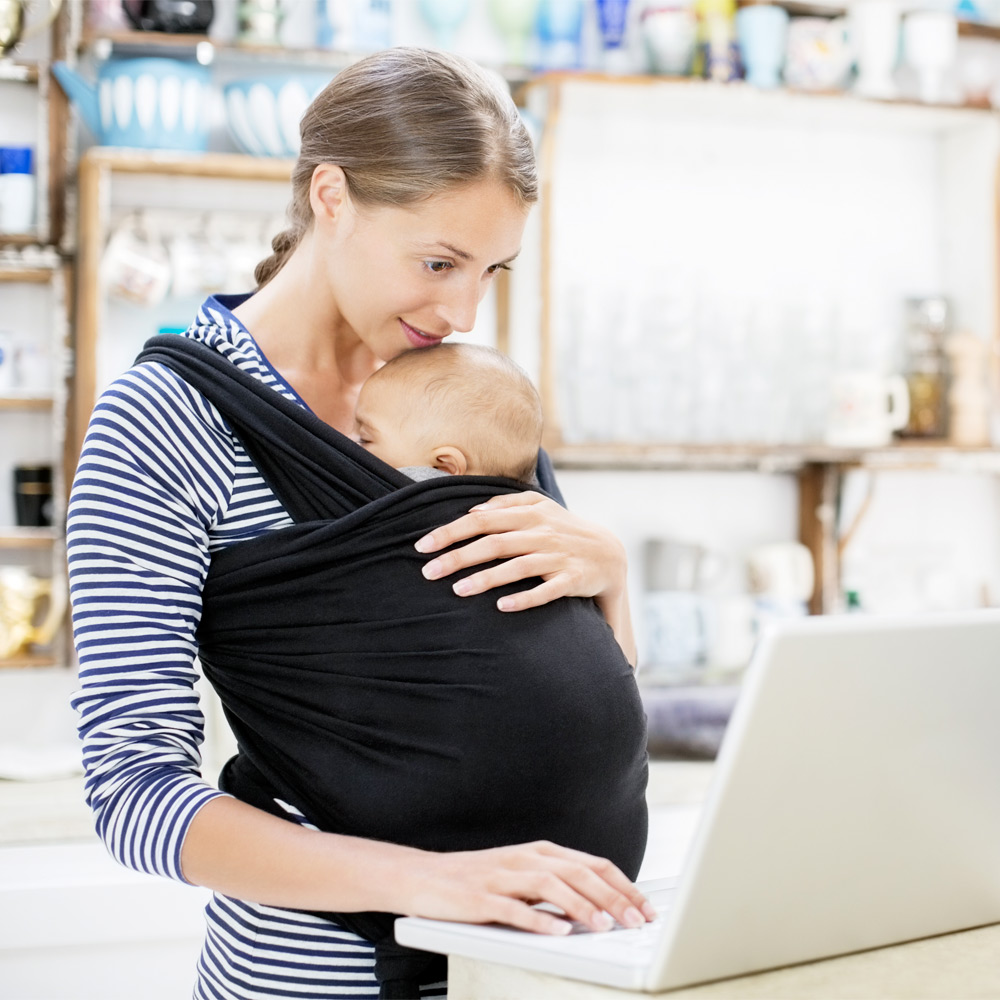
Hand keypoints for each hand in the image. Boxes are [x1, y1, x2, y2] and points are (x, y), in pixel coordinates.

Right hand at [400, 840, 656, 934]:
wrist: (423, 877)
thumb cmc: (477, 881)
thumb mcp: (523, 877)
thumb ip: (558, 887)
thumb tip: (603, 907)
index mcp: (541, 852)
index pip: (593, 865)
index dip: (624, 885)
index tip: (647, 908)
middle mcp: (525, 858)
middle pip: (579, 873)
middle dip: (613, 897)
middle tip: (637, 921)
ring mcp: (502, 876)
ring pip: (550, 885)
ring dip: (582, 905)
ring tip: (605, 926)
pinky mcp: (480, 898)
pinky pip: (513, 908)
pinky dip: (538, 919)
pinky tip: (558, 931)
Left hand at [414, 491, 625, 613]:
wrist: (610, 554)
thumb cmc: (563, 530)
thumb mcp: (540, 508)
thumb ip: (507, 504)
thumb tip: (472, 512)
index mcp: (530, 513)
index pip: (482, 520)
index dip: (451, 532)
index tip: (423, 546)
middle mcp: (542, 533)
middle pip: (494, 543)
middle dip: (459, 557)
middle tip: (428, 572)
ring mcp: (558, 556)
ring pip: (518, 566)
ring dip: (487, 578)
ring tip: (458, 590)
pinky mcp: (573, 580)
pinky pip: (548, 591)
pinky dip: (526, 598)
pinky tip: (502, 607)